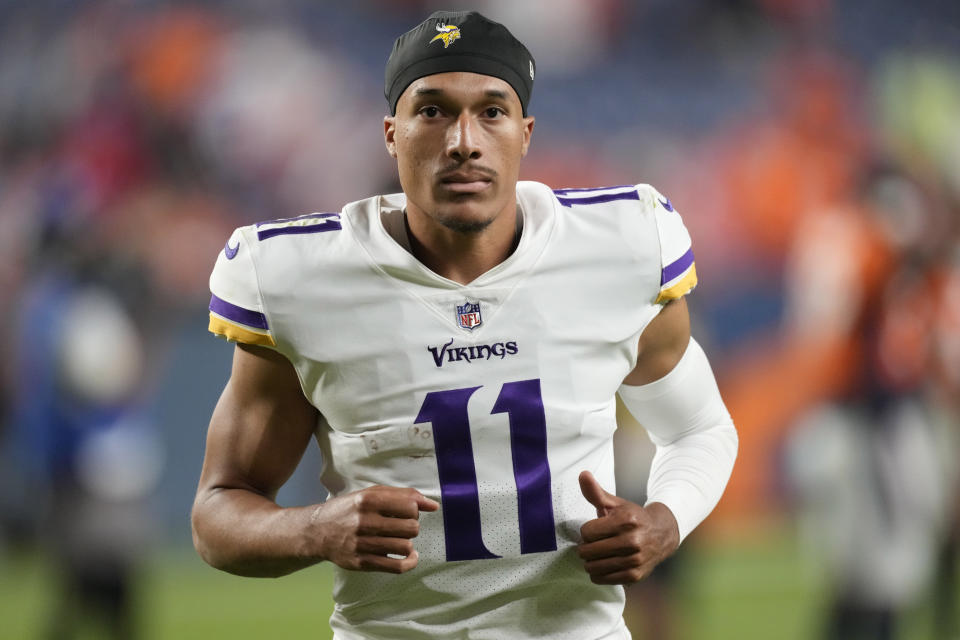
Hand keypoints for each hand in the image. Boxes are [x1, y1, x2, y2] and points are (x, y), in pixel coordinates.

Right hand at [308, 485, 438, 573]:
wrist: (316, 531)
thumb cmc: (348, 509)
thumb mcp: (371, 494)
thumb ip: (402, 495)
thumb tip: (433, 505)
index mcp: (368, 500)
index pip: (409, 506)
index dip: (414, 509)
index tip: (406, 512)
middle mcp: (364, 521)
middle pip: (411, 527)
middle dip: (412, 526)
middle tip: (401, 526)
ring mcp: (362, 544)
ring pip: (405, 546)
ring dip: (408, 543)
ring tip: (399, 540)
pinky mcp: (361, 563)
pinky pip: (396, 567)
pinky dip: (409, 562)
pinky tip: (409, 557)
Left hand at [577, 470, 678, 583]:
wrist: (662, 535)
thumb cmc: (632, 518)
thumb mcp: (615, 504)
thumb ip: (595, 492)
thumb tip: (582, 474)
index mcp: (626, 520)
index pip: (586, 532)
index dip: (587, 530)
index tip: (596, 529)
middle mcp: (632, 541)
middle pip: (587, 551)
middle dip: (586, 546)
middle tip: (594, 543)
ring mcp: (634, 560)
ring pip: (592, 567)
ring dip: (590, 561)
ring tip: (598, 554)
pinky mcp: (634, 575)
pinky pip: (602, 579)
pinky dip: (598, 573)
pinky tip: (605, 564)